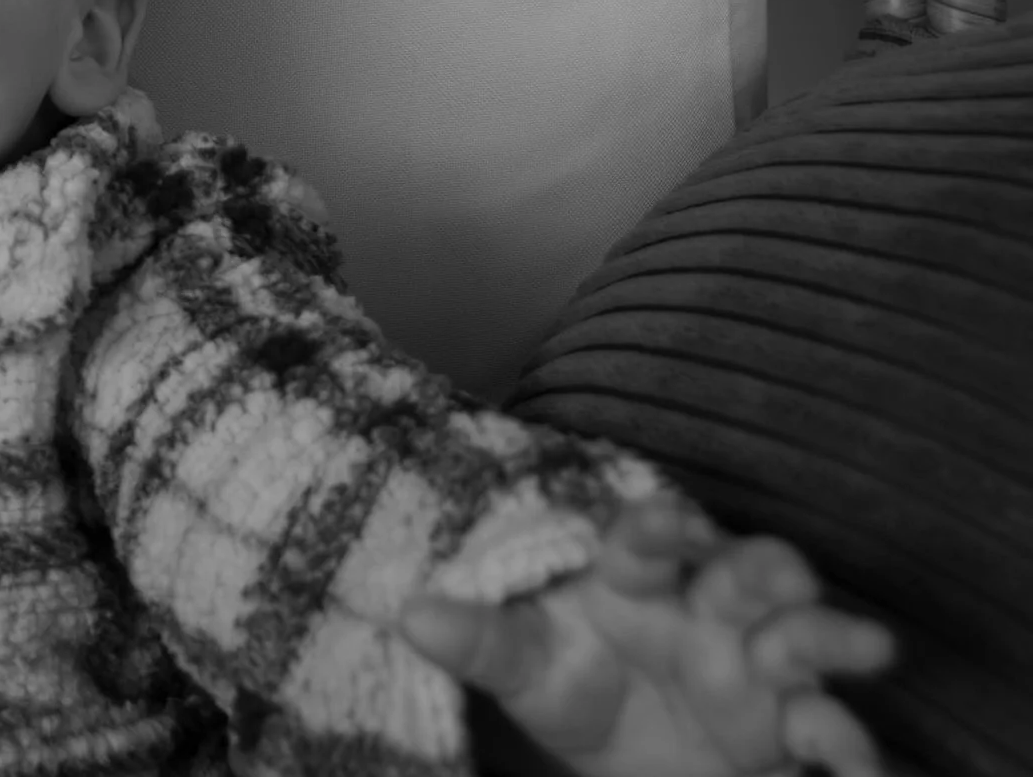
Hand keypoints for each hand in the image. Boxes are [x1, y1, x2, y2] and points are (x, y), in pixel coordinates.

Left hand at [401, 495, 894, 776]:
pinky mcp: (791, 731)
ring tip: (866, 644)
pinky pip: (831, 736)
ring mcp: (758, 670)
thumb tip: (410, 613)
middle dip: (765, 568)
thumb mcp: (525, 668)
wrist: (622, 754)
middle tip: (785, 569)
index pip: (645, 542)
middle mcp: (708, 613)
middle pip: (742, 577)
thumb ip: (481, 640)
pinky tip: (861, 769)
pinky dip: (855, 754)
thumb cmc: (574, 682)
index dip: (657, 530)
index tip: (662, 524)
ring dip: (831, 638)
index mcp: (637, 580)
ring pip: (803, 642)